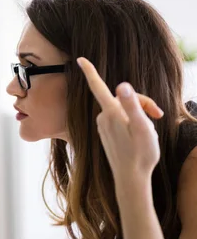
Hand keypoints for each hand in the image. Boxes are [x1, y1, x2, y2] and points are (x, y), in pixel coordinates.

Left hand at [77, 57, 160, 182]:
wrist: (130, 179)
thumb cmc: (140, 154)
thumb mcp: (142, 128)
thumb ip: (132, 105)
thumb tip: (121, 85)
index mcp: (110, 113)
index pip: (98, 87)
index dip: (90, 71)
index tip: (79, 59)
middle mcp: (103, 117)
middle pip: (122, 98)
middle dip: (142, 102)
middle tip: (159, 115)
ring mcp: (103, 125)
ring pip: (123, 109)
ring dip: (138, 114)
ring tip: (150, 129)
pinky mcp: (106, 132)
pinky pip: (120, 119)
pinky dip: (132, 122)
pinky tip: (139, 136)